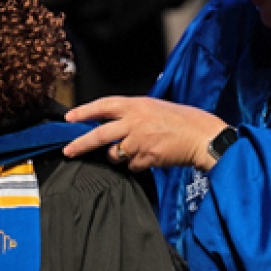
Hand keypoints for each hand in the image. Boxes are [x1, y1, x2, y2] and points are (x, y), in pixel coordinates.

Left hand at [63, 96, 230, 171]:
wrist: (201, 136)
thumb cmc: (181, 120)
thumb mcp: (153, 107)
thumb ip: (132, 114)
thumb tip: (111, 123)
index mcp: (136, 104)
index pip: (103, 105)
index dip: (84, 111)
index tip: (69, 118)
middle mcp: (135, 121)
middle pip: (99, 134)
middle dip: (80, 144)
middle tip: (68, 150)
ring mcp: (140, 140)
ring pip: (114, 154)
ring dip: (118, 156)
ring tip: (135, 150)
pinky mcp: (146, 157)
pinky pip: (130, 166)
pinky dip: (135, 165)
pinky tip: (149, 158)